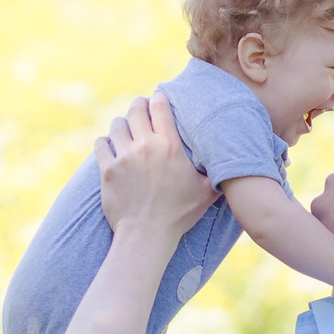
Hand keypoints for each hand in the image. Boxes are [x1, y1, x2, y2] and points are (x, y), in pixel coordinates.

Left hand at [96, 92, 215, 244]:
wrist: (147, 234)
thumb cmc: (179, 215)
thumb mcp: (206, 192)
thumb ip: (216, 173)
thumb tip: (232, 164)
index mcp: (170, 146)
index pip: (160, 107)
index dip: (159, 98)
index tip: (158, 98)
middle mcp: (146, 146)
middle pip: (136, 109)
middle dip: (138, 106)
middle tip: (140, 108)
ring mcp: (124, 157)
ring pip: (117, 124)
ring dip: (121, 123)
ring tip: (125, 127)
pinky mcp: (107, 169)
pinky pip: (101, 144)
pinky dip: (105, 142)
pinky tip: (109, 145)